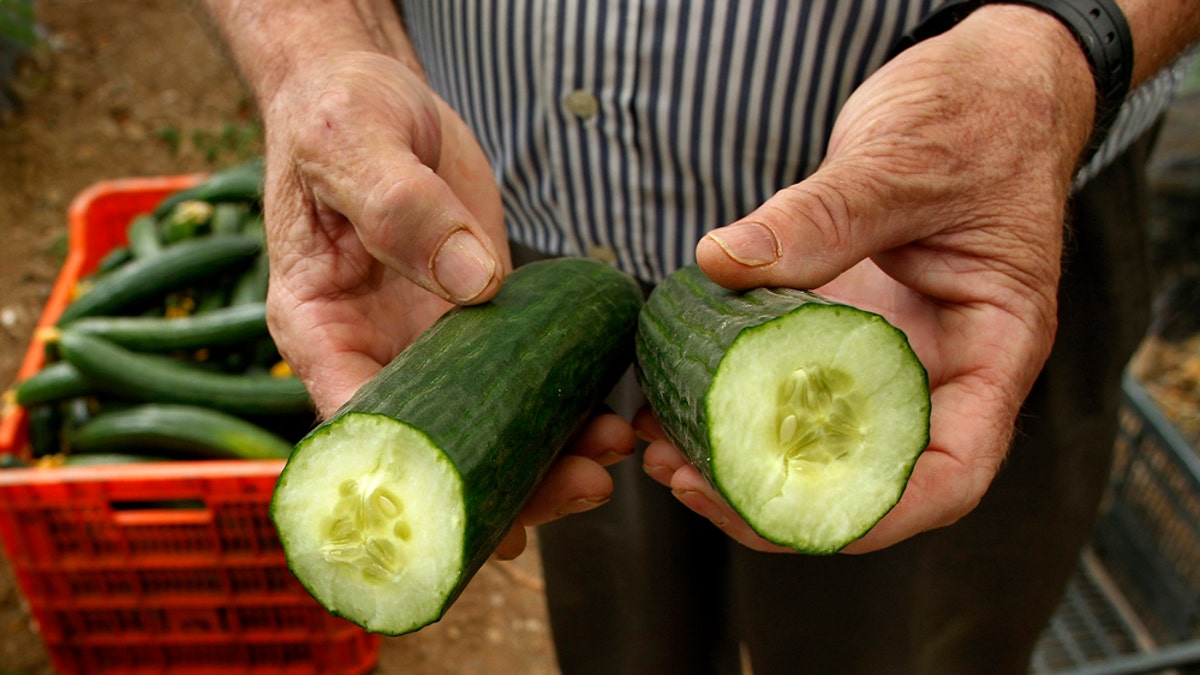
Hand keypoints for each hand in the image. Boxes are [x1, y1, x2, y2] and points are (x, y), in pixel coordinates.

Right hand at [256, 49, 635, 559]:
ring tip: (608, 460)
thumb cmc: (340, 113)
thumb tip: (474, 283)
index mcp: (318, 325)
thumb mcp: (355, 144)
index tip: (479, 506)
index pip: (357, 427)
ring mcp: (423, 343)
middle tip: (581, 486)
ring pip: (478, 425)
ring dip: (540, 454)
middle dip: (502, 480)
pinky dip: (552, 404)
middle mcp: (369, 351)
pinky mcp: (472, 321)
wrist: (373, 94)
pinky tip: (600, 417)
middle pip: (430, 448)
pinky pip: (511, 378)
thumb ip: (401, 207)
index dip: (415, 480)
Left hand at [645, 6, 1095, 552]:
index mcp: (991, 349)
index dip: (875, 513)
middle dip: (776, 497)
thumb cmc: (976, 120)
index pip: (950, 471)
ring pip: (816, 436)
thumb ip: (825, 217)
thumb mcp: (905, 163)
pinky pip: (784, 377)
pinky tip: (670, 392)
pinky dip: (731, 396)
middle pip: (867, 473)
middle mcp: (938, 367)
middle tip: (686, 478)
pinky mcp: (837, 326)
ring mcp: (883, 351)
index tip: (784, 511)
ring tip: (660, 449)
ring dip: (739, 457)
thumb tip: (722, 262)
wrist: (978, 86)